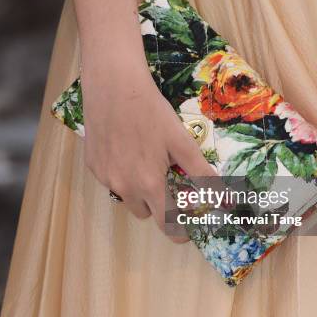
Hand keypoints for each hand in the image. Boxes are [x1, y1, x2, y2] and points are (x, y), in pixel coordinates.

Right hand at [81, 39, 216, 241]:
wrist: (114, 86)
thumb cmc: (152, 112)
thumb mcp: (181, 142)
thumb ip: (202, 173)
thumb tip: (224, 199)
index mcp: (149, 184)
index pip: (165, 223)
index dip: (178, 230)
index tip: (186, 229)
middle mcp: (124, 187)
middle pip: (145, 212)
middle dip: (157, 202)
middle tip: (166, 178)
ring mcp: (104, 177)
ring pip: (126, 196)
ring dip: (138, 188)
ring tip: (145, 158)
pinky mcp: (92, 165)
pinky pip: (110, 179)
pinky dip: (121, 172)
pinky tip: (126, 148)